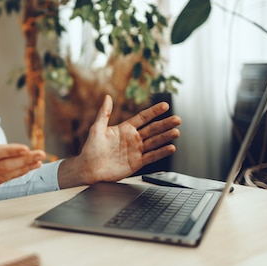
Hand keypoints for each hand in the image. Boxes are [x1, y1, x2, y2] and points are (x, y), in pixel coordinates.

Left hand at [58, 95, 180, 187]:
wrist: (89, 169)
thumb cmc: (91, 149)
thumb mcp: (97, 128)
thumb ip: (104, 113)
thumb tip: (107, 97)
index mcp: (125, 129)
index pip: (143, 118)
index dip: (154, 111)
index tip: (165, 105)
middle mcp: (132, 138)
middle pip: (152, 129)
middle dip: (165, 124)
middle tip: (177, 119)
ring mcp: (136, 150)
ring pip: (154, 142)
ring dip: (166, 137)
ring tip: (176, 132)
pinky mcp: (137, 162)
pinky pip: (151, 156)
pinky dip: (161, 153)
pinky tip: (170, 148)